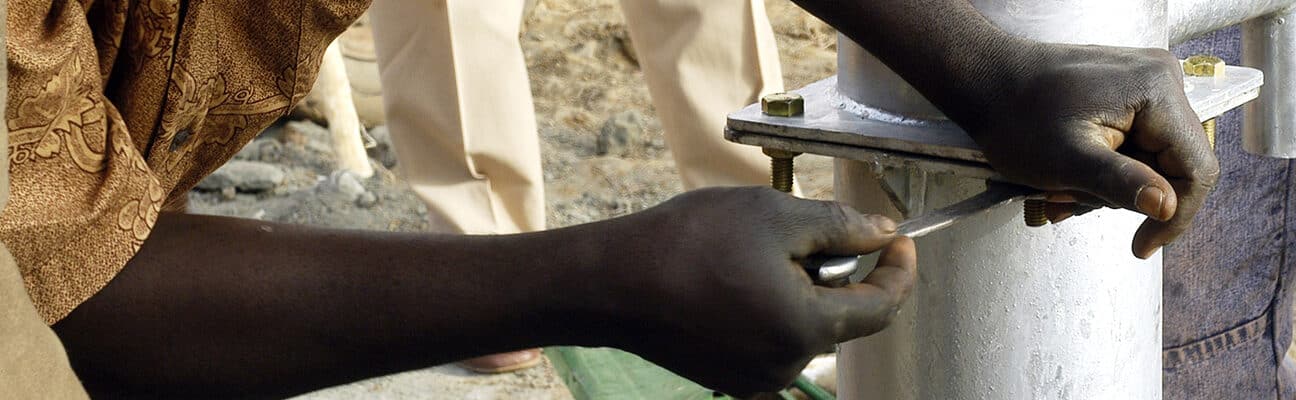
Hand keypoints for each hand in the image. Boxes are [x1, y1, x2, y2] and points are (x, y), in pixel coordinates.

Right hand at [596, 187, 916, 396]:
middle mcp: (785, 364)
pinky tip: (730, 279)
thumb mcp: (774, 215)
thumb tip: (883, 233)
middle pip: (839, 317)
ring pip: (801, 328)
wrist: (611, 282)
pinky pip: (768, 341)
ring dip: (797, 291)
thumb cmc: (690, 242)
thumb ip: (838, 226)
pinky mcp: (726, 376)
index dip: (899, 270)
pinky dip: (767, 310)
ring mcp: (754, 377)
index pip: (882, 307)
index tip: (900, 240)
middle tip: (799, 230)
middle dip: (833, 272)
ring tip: (750, 253)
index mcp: (805, 326)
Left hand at [968, 43, 1218, 258]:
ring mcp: (1145, 85)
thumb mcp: (1066, 161)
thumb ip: (1120, 184)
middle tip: (1066, 202)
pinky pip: (1130, 147)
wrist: (983, 80)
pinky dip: (1099, 171)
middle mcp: (1161, 81)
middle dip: (1121, 197)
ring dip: (1103, 188)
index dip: (1176, 216)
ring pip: (1147, 162)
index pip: (1196, 168)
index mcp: (1156, 91)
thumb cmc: (1015, 116)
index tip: (1144, 246)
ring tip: (1056, 190)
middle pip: (1171, 167)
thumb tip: (1167, 207)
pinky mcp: (1128, 94)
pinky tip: (1064, 179)